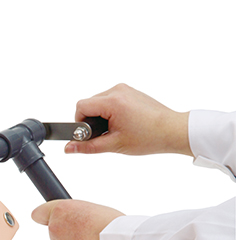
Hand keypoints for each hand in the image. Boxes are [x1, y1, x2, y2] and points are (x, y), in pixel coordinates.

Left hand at [31, 200, 124, 239]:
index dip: (44, 217)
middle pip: (54, 233)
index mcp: (60, 210)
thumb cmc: (111, 222)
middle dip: (67, 234)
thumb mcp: (89, 207)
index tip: (45, 220)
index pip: (39, 214)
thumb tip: (67, 221)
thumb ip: (72, 213)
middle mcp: (55, 228)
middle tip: (86, 234)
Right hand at [65, 84, 190, 156]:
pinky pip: (109, 100)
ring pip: (98, 102)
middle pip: (89, 104)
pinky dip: (110, 112)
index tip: (90, 135)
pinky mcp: (129, 91)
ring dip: (100, 116)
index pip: (81, 107)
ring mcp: (124, 89)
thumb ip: (87, 146)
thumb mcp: (114, 144)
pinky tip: (122, 123)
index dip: (80, 123)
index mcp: (113, 101)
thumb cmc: (149, 136)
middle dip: (91, 121)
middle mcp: (118, 90)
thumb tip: (68, 148)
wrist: (173, 130)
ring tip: (116, 129)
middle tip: (106, 134)